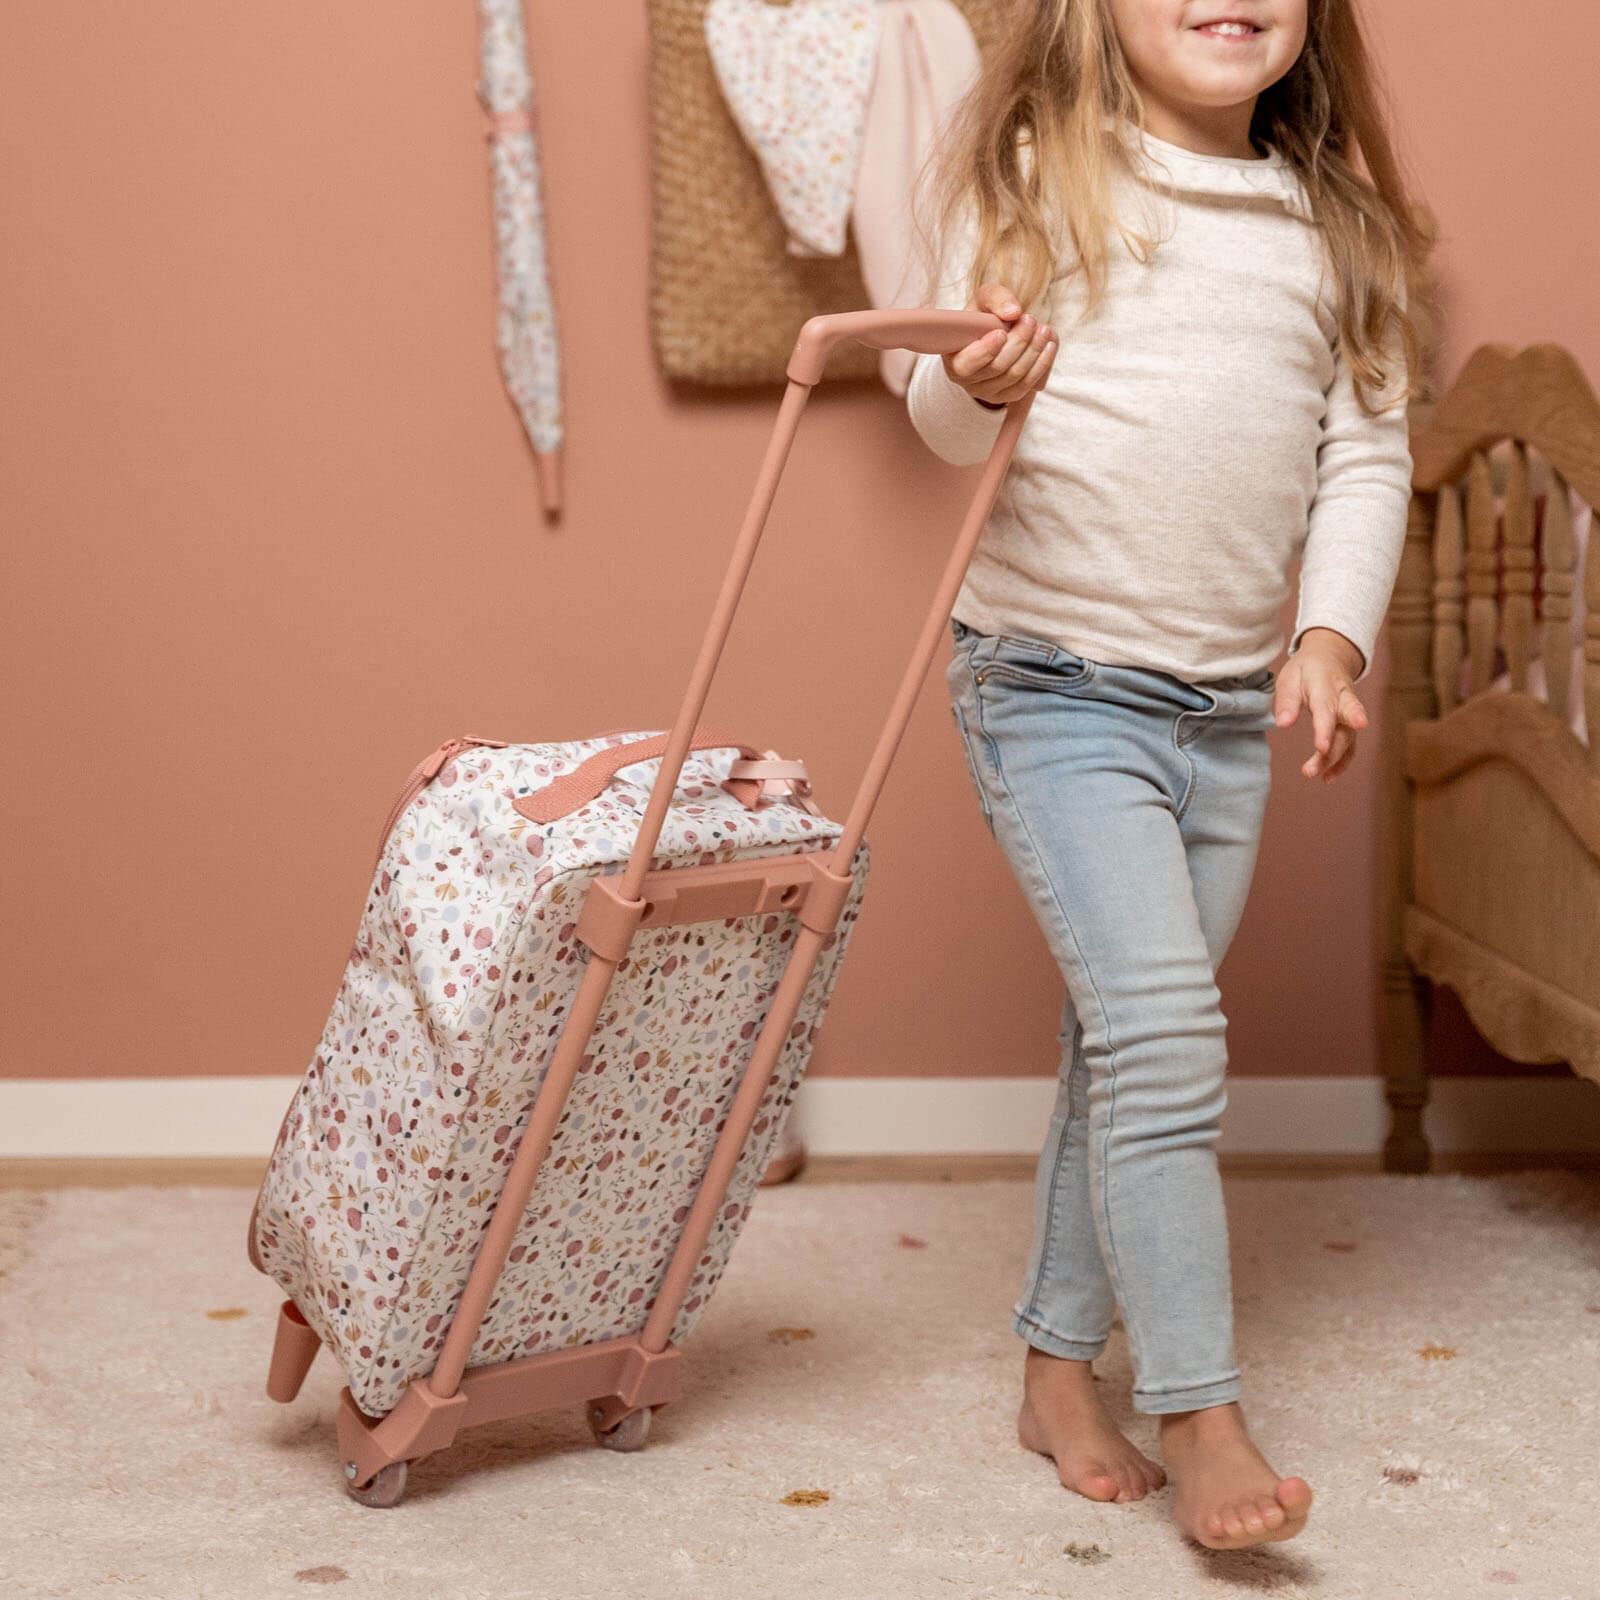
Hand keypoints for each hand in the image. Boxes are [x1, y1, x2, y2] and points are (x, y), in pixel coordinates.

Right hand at [942, 282, 1056, 405]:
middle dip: (1018, 343)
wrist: (991, 336)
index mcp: (953, 359)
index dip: (986, 351)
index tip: (1002, 332)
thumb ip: (996, 298)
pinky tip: (1049, 346)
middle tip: (1030, 320)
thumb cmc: (983, 318)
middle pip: (997, 367)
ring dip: (1033, 351)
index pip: (967, 364)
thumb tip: (1013, 312)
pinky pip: (1025, 386)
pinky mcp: (1005, 396)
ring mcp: (986, 392)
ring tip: (1044, 330)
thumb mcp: (984, 300)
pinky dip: (1041, 365)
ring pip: (1014, 376)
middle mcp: (967, 381)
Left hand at [1273, 628, 1367, 781]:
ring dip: (1334, 760)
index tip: (1320, 747)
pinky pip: (1350, 745)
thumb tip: (1283, 724)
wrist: (1330, 657)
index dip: (1325, 729)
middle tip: (1314, 769)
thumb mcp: (1290, 677)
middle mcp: (1343, 701)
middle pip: (1343, 728)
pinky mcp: (1350, 724)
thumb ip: (1287, 701)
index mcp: (1325, 686)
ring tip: (1317, 775)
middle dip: (1332, 750)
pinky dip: (1341, 762)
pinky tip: (1328, 777)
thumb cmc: (1306, 669)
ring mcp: (1349, 714)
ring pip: (1347, 740)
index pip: (1326, 709)